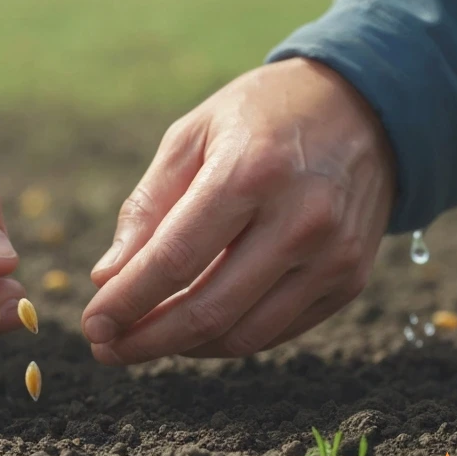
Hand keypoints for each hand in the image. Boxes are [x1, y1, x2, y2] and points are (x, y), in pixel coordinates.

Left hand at [81, 58, 395, 362]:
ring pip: (244, 335)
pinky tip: (194, 329)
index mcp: (251, 172)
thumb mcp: (194, 134)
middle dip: (147, 338)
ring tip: (143, 340)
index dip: (128, 300)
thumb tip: (107, 279)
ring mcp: (332, 256)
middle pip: (209, 309)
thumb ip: (148, 205)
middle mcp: (299, 220)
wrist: (364, 107)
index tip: (92, 324)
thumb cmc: (263, 115)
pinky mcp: (350, 281)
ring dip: (184, 348)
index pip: (175, 258)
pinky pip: (277, 331)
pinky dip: (228, 338)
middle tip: (106, 346)